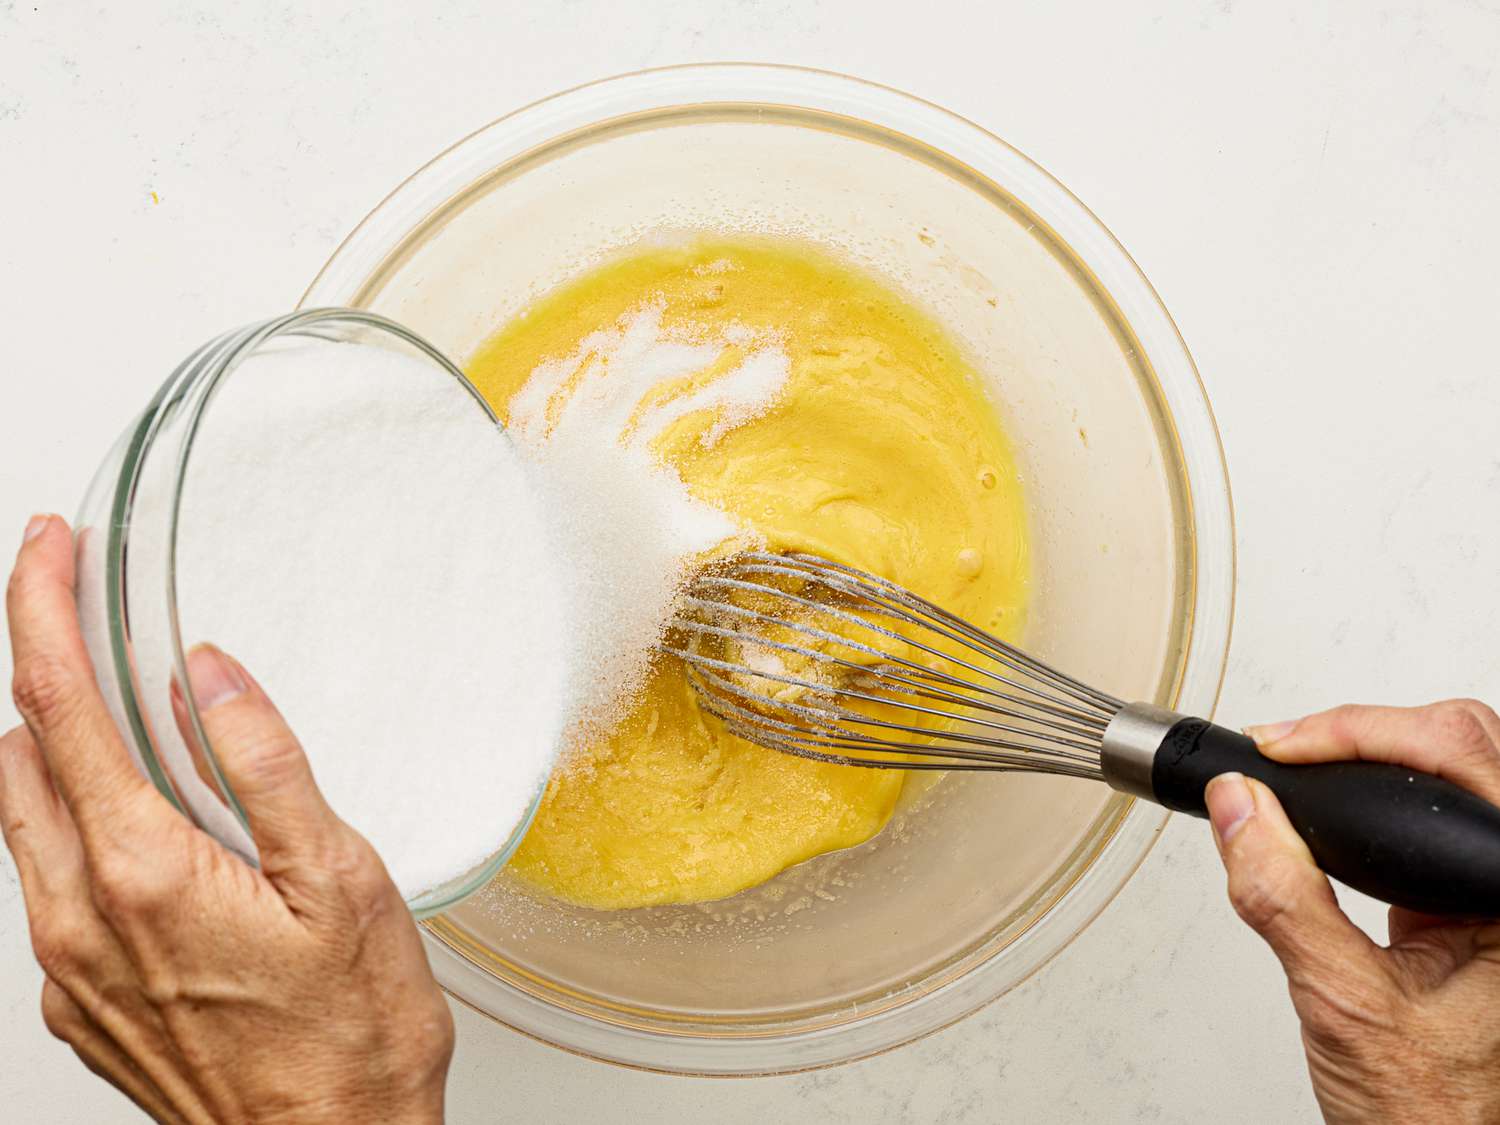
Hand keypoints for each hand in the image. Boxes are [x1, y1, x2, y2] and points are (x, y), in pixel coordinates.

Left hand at [1, 516, 453, 1123]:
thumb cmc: (350, 1038)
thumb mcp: (341, 882)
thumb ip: (263, 767)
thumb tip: (208, 677)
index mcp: (143, 871)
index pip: (58, 705)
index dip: (40, 609)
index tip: (47, 547)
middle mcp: (79, 918)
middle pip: (17, 753)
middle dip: (36, 663)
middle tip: (77, 606)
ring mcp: (67, 968)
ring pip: (22, 819)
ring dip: (50, 745)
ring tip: (116, 708)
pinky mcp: (78, 1004)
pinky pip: (49, 885)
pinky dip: (76, 826)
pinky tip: (146, 829)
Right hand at [1207, 700, 1499, 1123]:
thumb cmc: (1431, 1112)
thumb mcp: (1345, 1001)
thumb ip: (1285, 897)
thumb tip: (1239, 808)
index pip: (1459, 755)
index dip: (1356, 736)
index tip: (1277, 751)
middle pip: (1458, 744)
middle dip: (1358, 734)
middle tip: (1278, 752)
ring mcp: (1494, 890)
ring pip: (1442, 772)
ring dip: (1359, 762)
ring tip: (1289, 770)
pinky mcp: (1463, 903)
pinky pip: (1421, 819)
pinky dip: (1359, 803)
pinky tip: (1316, 817)